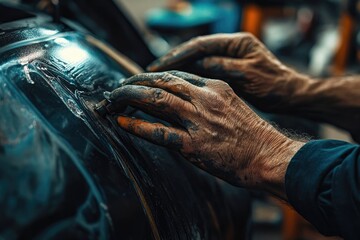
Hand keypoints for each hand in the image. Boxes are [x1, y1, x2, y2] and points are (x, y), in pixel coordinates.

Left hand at [104, 71, 303, 197]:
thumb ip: (206, 97)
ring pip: (156, 100)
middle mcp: (204, 99)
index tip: (137, 81)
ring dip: (129, 97)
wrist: (268, 155)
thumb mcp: (231, 104)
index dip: (151, 76)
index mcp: (214, 87)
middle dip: (134, 82)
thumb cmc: (251, 133)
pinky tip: (122, 122)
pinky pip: (159, 132)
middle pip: (161, 82)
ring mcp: (198, 121)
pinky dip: (137, 126)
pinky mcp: (194, 145)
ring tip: (112, 99)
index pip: (175, 75)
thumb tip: (181, 97)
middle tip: (118, 88)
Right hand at [147, 33, 309, 111]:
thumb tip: (196, 64)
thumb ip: (221, 67)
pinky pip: (204, 70)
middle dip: (173, 60)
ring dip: (178, 68)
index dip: (177, 55)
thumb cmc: (275, 86)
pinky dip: (190, 75)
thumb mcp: (248, 76)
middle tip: (151, 71)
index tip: (158, 66)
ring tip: (158, 77)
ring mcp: (231, 56)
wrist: (291, 96)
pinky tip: (177, 84)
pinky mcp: (230, 69)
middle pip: (195, 49)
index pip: (200, 45)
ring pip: (198, 59)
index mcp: (237, 43)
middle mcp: (232, 46)